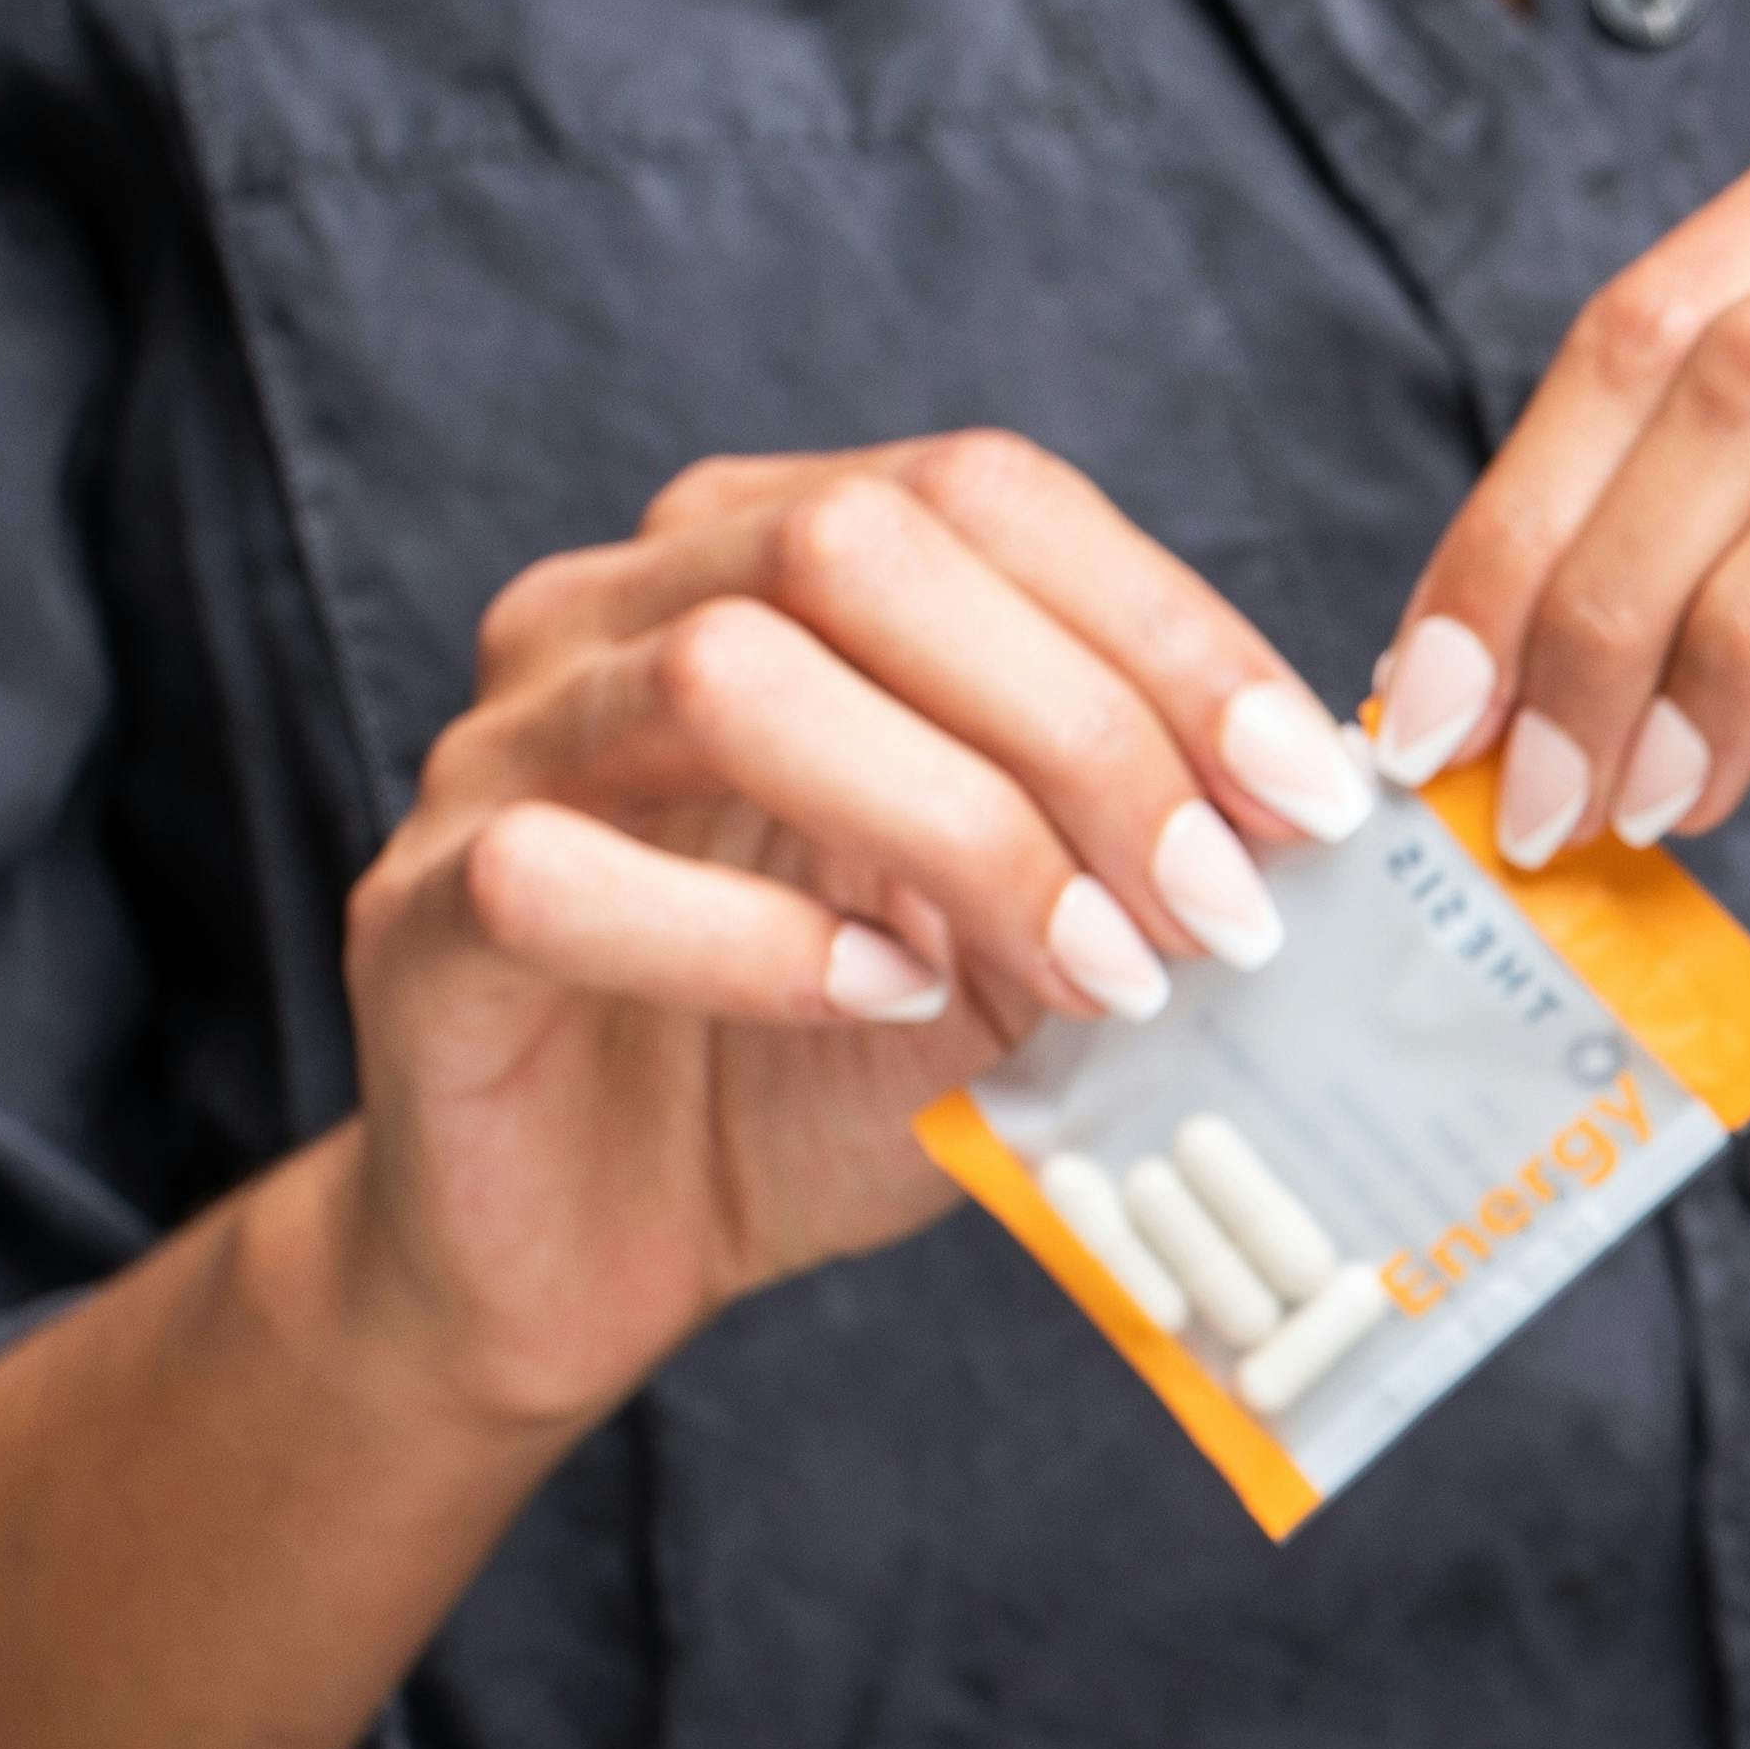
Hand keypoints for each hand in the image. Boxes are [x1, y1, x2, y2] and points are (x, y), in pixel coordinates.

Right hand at [325, 435, 1383, 1437]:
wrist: (591, 1253)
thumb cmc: (813, 1074)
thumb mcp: (1017, 948)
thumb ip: (1126, 854)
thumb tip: (1328, 806)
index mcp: (765, 558)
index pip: (982, 495)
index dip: (1169, 634)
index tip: (1315, 802)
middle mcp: (616, 607)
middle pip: (859, 550)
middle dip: (1084, 730)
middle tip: (1223, 912)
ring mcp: (499, 744)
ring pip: (727, 677)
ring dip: (956, 827)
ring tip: (1097, 973)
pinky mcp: (421, 908)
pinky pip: (567, 873)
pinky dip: (755, 941)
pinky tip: (885, 1003)